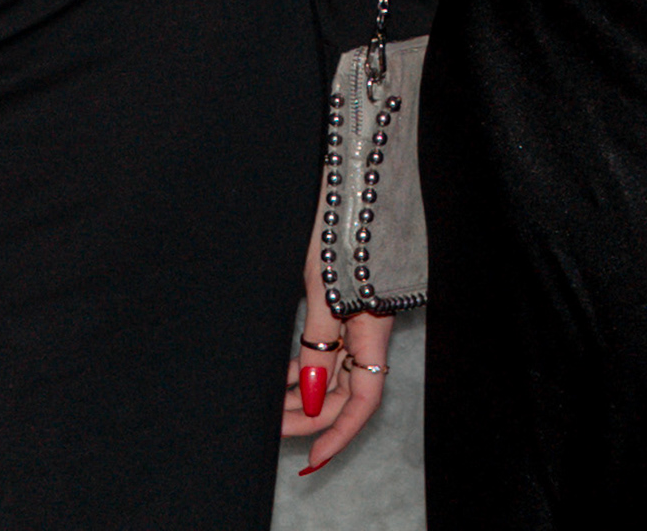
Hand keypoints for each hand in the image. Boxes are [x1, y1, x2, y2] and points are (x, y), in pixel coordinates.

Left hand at [281, 241, 396, 472]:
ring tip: (274, 404)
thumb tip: (312, 396)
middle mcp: (369, 331)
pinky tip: (287, 376)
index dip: (339, 433)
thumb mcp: (323, 290)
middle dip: (311, 416)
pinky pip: (330, 351)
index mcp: (373, 330)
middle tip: (273, 426)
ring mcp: (357, 321)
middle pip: (346, 392)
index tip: (312, 457)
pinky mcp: (344, 307)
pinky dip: (309, 367)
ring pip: (335, 374)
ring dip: (307, 394)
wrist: (352, 189)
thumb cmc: (340, 231)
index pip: (362, 401)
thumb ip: (319, 344)